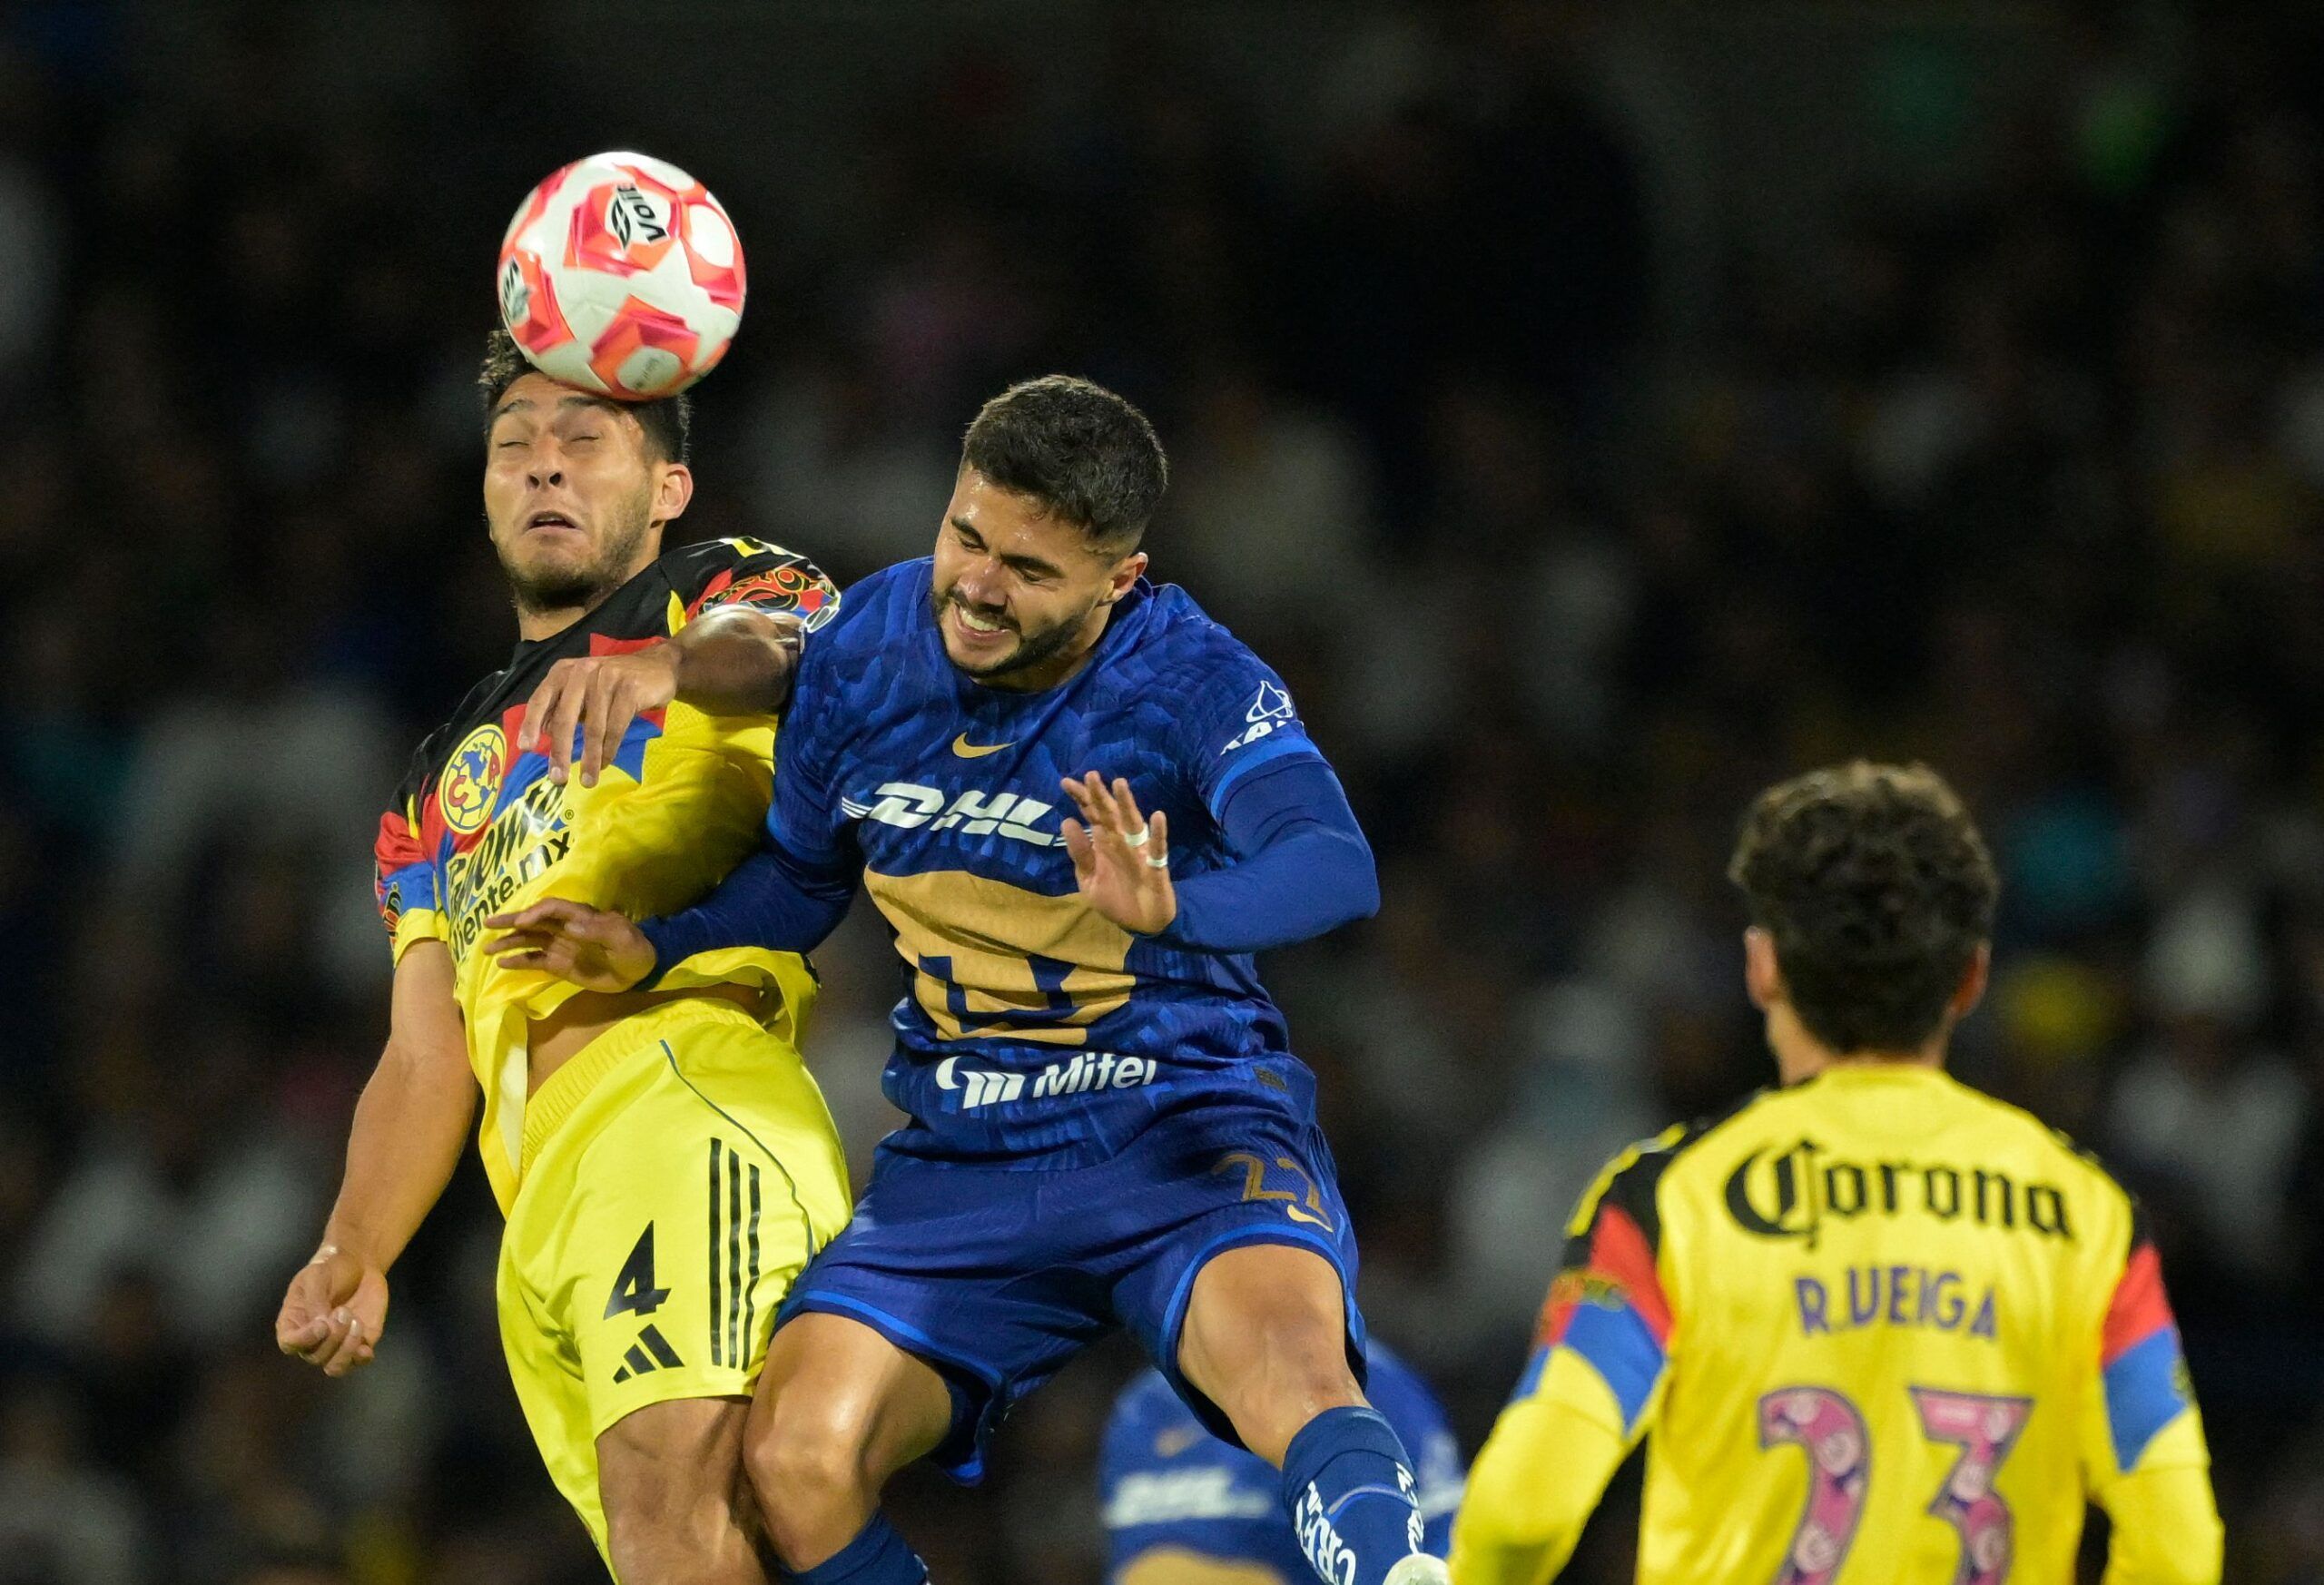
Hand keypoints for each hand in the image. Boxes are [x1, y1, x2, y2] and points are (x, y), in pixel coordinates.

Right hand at [275, 1247, 388, 1377]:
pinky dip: (361, 1357)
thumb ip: (315, 1300)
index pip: (289, 1344)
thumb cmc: (330, 1268)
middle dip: (333, 1337)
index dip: (304, 1340)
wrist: (359, 1263)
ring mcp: (336, 1344)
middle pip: (316, 1357)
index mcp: (293, 1322)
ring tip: (356, 1322)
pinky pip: (358, 1362)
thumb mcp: (317, 1276)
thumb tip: (320, 1326)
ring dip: (346, 1351)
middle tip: (343, 1311)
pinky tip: (366, 1345)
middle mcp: (312, 1340)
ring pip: (335, 1367)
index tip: (322, 1324)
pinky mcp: (359, 1343)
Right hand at [484, 898, 657, 989]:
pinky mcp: (560, 964)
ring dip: (509, 942)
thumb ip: (599, 930)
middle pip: (533, 921)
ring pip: (530, 940)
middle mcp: (565, 928)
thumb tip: (572, 926)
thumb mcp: (623, 938)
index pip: (552, 908)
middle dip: (511, 921)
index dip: (536, 912)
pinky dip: (519, 961)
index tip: (523, 922)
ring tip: (487, 948)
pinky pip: (535, 961)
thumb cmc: (634, 948)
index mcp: (580, 916)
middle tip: (488, 923)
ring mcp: (561, 946)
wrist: (641, 970)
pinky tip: (502, 963)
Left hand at [519, 645, 681, 787]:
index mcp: (564, 672)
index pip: (541, 699)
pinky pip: (616, 727)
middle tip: (558, 778)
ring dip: (590, 758)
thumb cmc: (615, 683)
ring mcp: (607, 678)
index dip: (531, 724)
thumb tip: (544, 730)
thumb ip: (564, 706)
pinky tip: (605, 764)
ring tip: (587, 780)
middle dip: (560, 751)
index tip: (526, 748)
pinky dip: (609, 749)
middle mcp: (582, 671)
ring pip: (593, 727)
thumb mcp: (585, 690)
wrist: (659, 667)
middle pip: (565, 717)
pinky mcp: (630, 688)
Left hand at [1060, 773, 1175, 935]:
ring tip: (1119, 784)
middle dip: (1100, 795)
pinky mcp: (1156, 866)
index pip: (1091, 815)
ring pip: (1133, 823)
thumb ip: (1080, 853)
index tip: (1066, 782)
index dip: (1081, 799)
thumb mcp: (1089, 880)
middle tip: (1090, 775)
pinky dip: (1158, 833)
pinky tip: (1157, 817)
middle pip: (1110, 814)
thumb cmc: (1115, 899)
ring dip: (1127, 805)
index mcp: (1103, 843)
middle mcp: (1121, 841)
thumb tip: (1066, 821)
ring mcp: (1140, 851)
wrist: (1142, 924)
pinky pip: (1158, 848)